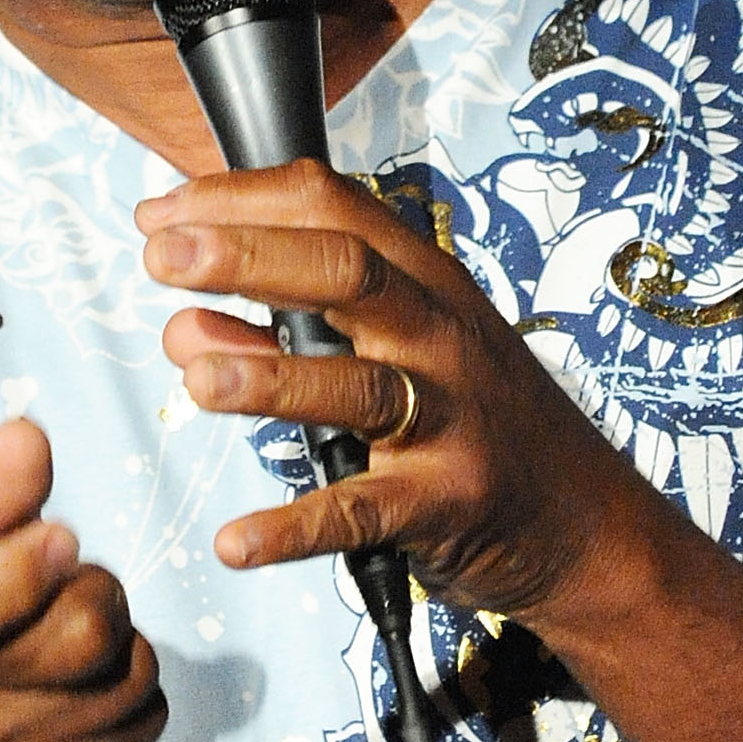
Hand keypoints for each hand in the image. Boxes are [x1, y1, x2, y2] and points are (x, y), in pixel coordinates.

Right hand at [0, 419, 165, 741]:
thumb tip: (28, 436)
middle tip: (64, 583)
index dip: (51, 549)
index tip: (55, 539)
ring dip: (120, 641)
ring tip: (72, 630)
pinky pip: (148, 722)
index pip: (29, 577)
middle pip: (92, 628)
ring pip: (132, 678)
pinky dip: (132, 691)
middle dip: (94, 589)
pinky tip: (87, 678)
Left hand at [138, 160, 665, 638]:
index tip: (162, 213)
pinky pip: (363, 511)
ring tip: (195, 378)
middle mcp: (440, 335)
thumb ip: (282, 335)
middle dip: (250, 256)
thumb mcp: (392, 356)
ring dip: (271, 378)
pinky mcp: (447, 503)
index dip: (239, 200)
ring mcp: (450, 419)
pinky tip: (237, 541)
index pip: (333, 208)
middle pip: (347, 273)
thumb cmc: (471, 421)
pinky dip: (295, 528)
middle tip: (164, 257)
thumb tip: (184, 328)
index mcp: (424, 281)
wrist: (581, 522)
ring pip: (359, 386)